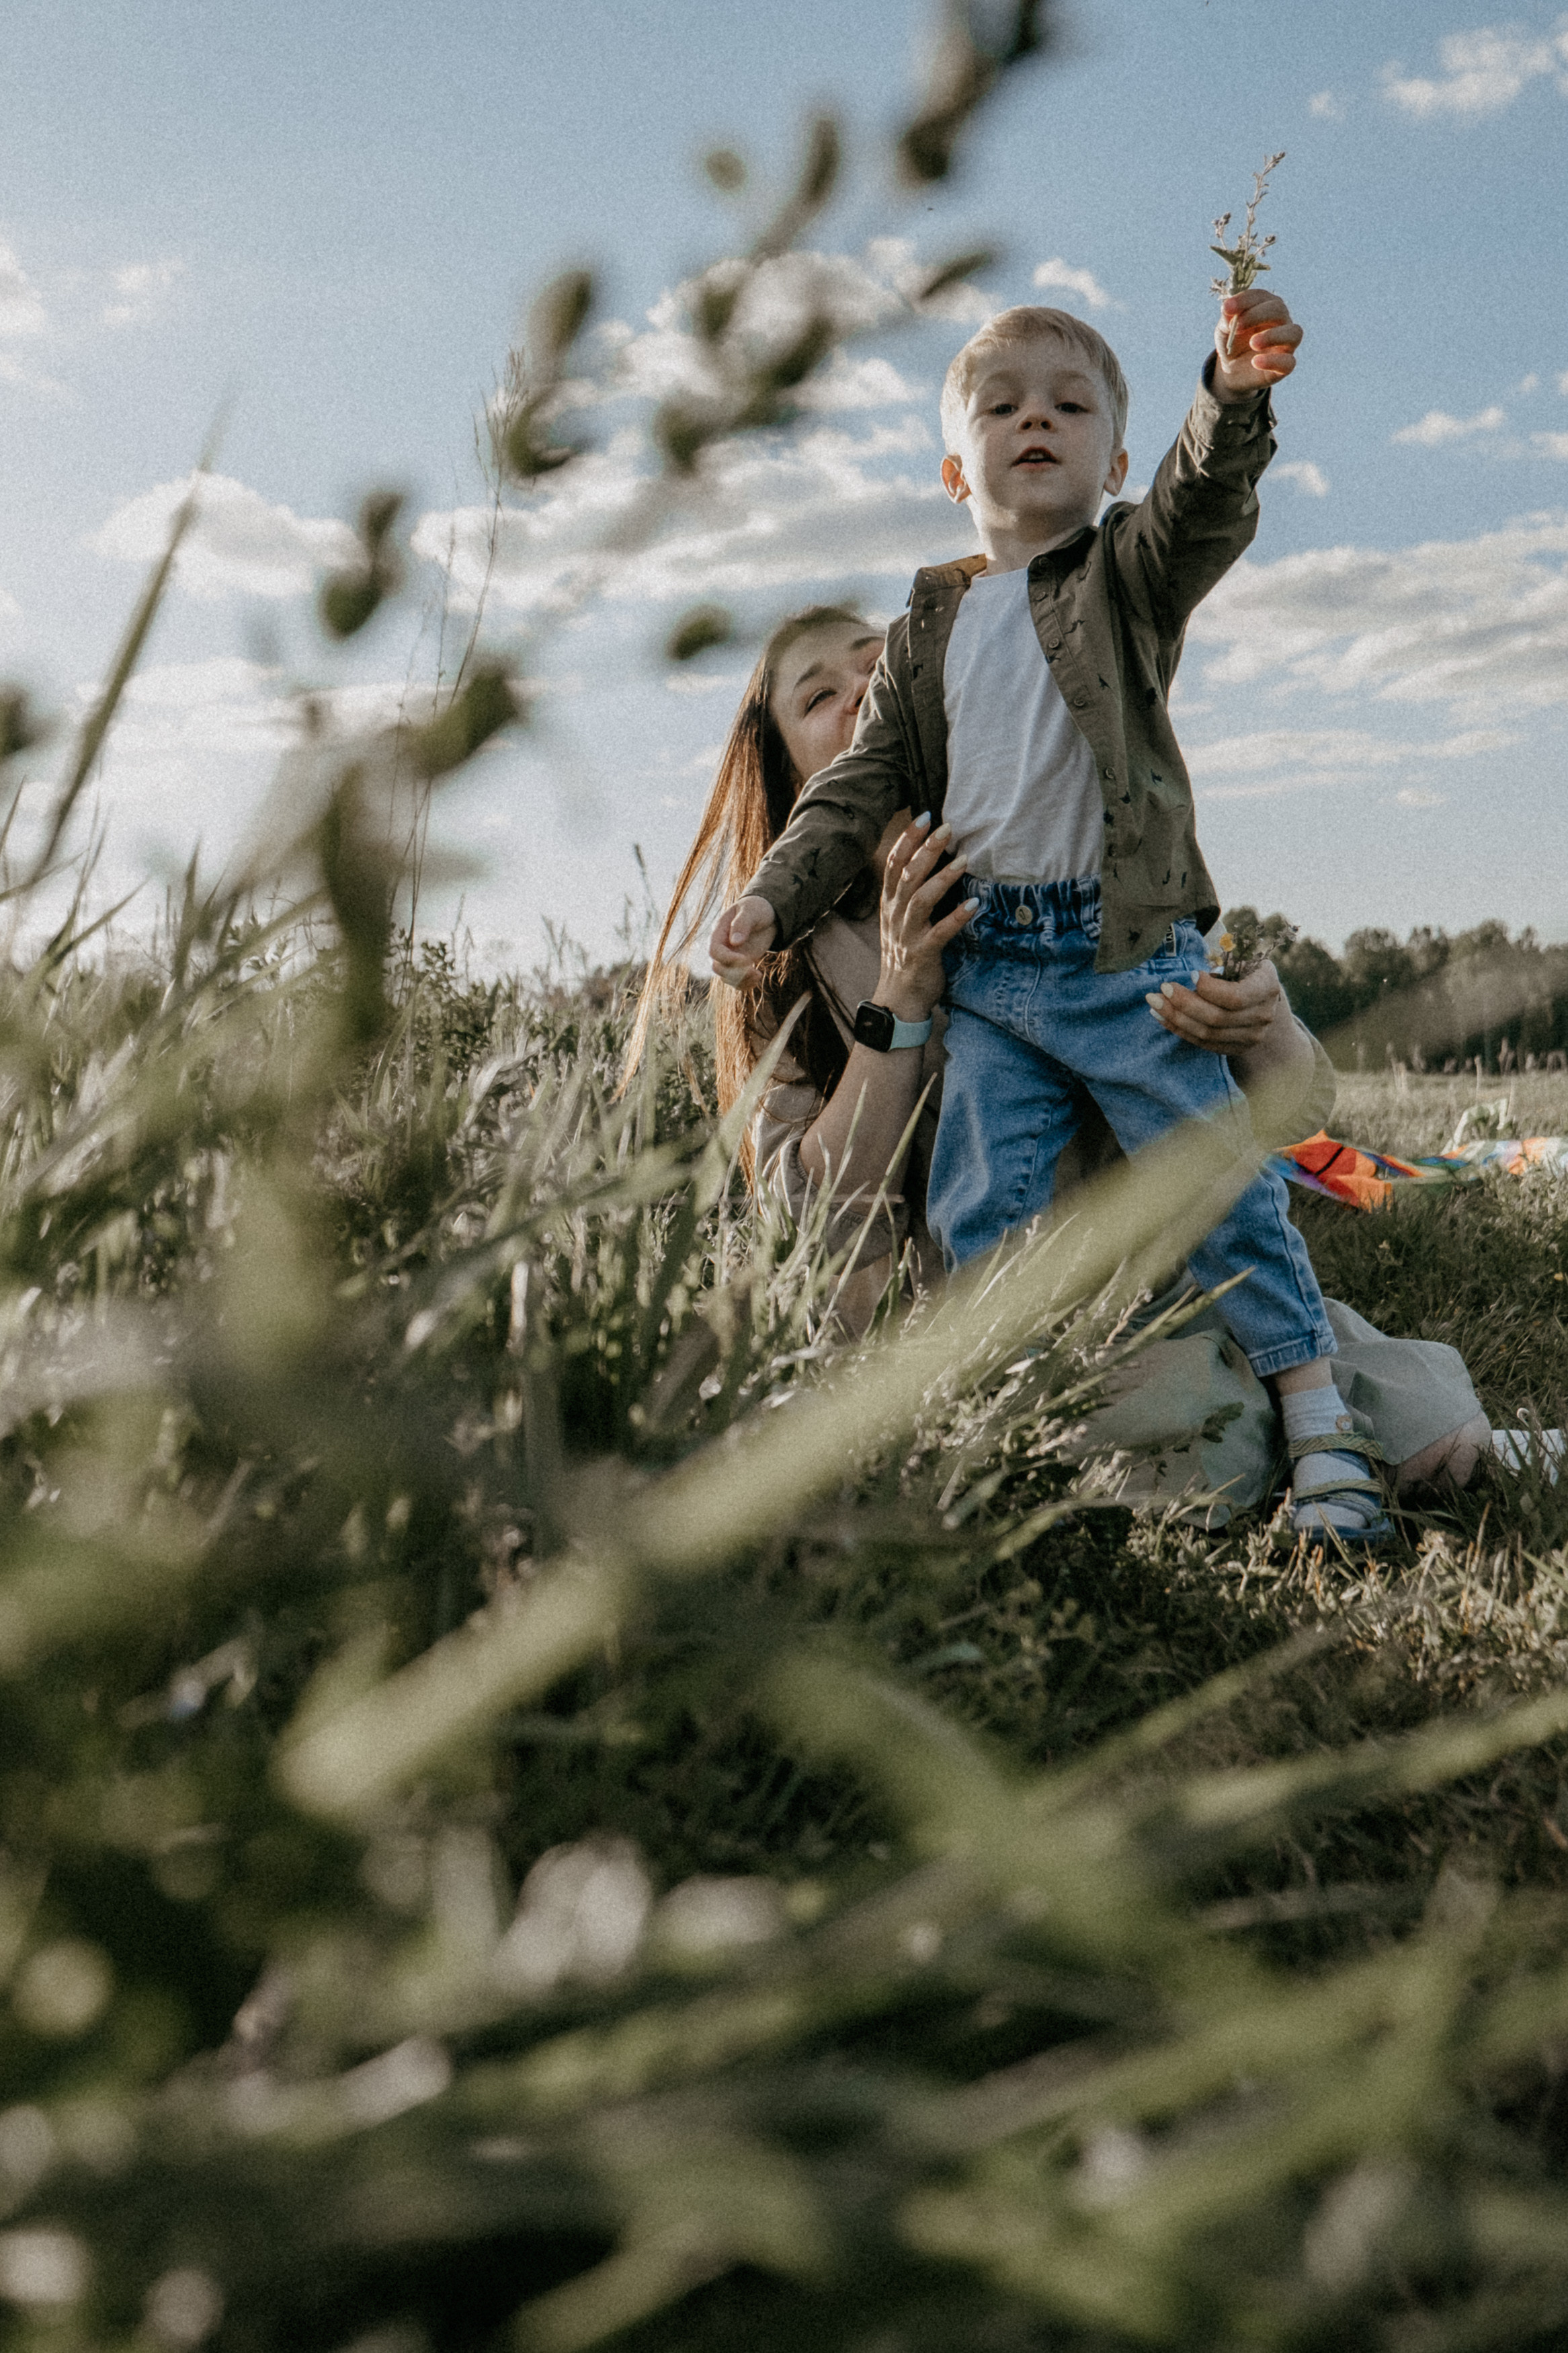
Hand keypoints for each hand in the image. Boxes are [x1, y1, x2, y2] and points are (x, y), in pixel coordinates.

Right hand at [708, 895, 777, 985]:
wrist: (765, 914)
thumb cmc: (756, 908)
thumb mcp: (751, 911)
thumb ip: (742, 923)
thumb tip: (734, 941)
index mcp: (719, 932)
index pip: (714, 951)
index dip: (727, 959)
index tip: (746, 959)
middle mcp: (722, 946)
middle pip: (718, 968)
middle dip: (735, 973)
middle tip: (754, 971)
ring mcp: (730, 957)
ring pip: (726, 977)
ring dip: (741, 981)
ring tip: (758, 974)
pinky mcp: (740, 964)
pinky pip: (736, 981)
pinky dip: (745, 984)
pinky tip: (758, 978)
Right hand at [875, 816, 976, 1020]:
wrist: (898, 999)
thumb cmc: (906, 954)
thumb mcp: (902, 919)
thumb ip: (912, 892)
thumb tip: (934, 859)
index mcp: (889, 903)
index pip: (894, 863)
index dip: (908, 838)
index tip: (926, 815)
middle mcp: (895, 915)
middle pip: (907, 875)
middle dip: (926, 849)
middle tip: (948, 828)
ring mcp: (907, 935)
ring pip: (920, 899)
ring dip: (942, 878)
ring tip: (964, 860)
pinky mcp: (922, 954)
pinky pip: (940, 933)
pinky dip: (958, 917)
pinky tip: (976, 903)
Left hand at [1147, 958, 1286, 1051]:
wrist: (1264, 1000)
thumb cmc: (1247, 972)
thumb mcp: (1244, 959)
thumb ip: (1226, 963)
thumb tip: (1196, 977)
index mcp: (1267, 988)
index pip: (1235, 998)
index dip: (1209, 989)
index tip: (1191, 974)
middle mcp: (1263, 1017)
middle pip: (1217, 1018)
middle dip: (1184, 1003)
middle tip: (1162, 988)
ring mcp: (1251, 1037)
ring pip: (1206, 1033)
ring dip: (1175, 1018)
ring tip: (1154, 1002)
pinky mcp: (1235, 1049)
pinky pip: (1202, 1043)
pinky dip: (1179, 1030)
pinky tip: (1161, 1016)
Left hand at [1214, 288, 1301, 398]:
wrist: (1232, 372)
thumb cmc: (1232, 344)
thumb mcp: (1225, 331)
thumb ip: (1227, 320)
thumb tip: (1228, 310)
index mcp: (1266, 306)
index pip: (1261, 296)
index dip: (1245, 300)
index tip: (1227, 308)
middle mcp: (1281, 322)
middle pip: (1279, 309)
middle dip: (1257, 315)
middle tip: (1237, 327)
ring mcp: (1286, 344)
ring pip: (1294, 333)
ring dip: (1273, 336)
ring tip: (1253, 343)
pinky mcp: (1285, 366)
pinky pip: (1288, 363)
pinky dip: (1273, 361)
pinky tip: (1255, 362)